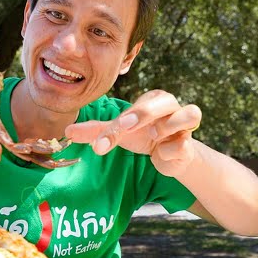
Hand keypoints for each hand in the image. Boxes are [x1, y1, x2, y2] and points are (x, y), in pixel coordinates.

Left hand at [64, 89, 202, 176]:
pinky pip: (185, 142)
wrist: (168, 156)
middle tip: (127, 126)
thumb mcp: (120, 133)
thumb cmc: (144, 136)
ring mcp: (183, 124)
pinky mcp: (190, 142)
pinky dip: (173, 148)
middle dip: (144, 112)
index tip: (100, 143)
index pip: (135, 108)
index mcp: (151, 100)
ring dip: (168, 126)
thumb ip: (96, 132)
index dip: (117, 125)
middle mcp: (170, 107)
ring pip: (189, 113)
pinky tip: (162, 153)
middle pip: (165, 100)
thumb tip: (66, 132)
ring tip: (154, 135)